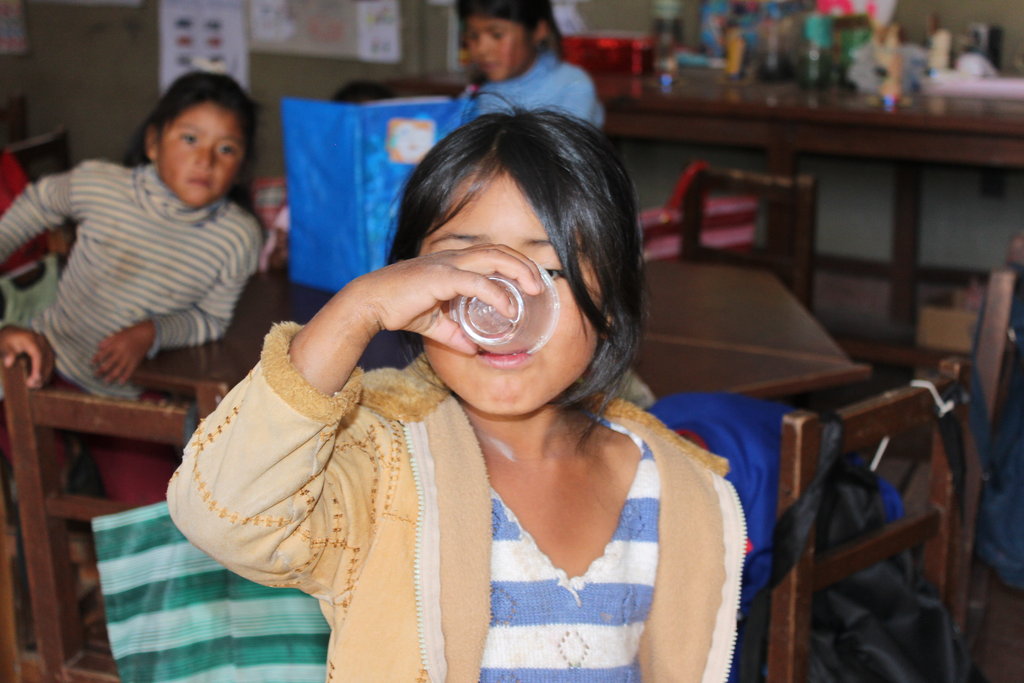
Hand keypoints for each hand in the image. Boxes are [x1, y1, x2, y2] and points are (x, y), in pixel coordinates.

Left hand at [0, 326, 54, 388]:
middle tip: (35, 385)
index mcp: (31, 338)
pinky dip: (47, 370)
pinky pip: (50, 360)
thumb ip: (7, 353)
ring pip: (51, 360)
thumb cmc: (6, 340)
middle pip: (47, 358)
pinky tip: (42, 379)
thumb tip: (9, 363)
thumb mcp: (3, 345)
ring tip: (38, 385)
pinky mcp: (46, 349)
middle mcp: (41, 340)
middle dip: (43, 373)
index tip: (35, 379)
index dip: (38, 367)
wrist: (11, 333)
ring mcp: (45, 344)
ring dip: (46, 373)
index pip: (38, 354)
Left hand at [92, 320, 155, 384]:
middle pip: (108, 364)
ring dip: (111, 376)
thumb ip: (107, 340)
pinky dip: (125, 377)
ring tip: (106, 381)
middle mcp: (120, 353)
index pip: (102, 354)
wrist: (146, 334)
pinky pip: (130, 371)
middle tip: (95, 375)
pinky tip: (121, 382)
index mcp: (115, 345)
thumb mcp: (117, 334)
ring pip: (118, 370)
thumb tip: (98, 347)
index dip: (96, 359)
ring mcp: (128, 358)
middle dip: (101, 371)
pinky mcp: (135, 361)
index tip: (92, 363)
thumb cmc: (130, 333)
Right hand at [345, 244, 544, 353]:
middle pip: (498, 251)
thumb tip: (472, 349)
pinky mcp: (440, 278)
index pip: (491, 254)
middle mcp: (452, 258)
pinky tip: (509, 309)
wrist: (368, 303)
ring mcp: (447, 265)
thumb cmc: (398, 308)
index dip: (514, 263)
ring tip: (533, 290)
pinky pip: (476, 282)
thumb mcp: (433, 325)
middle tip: (540, 285)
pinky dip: (497, 294)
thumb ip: (454, 335)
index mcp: (452, 264)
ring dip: (518, 271)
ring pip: (492, 257)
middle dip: (523, 264)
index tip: (531, 281)